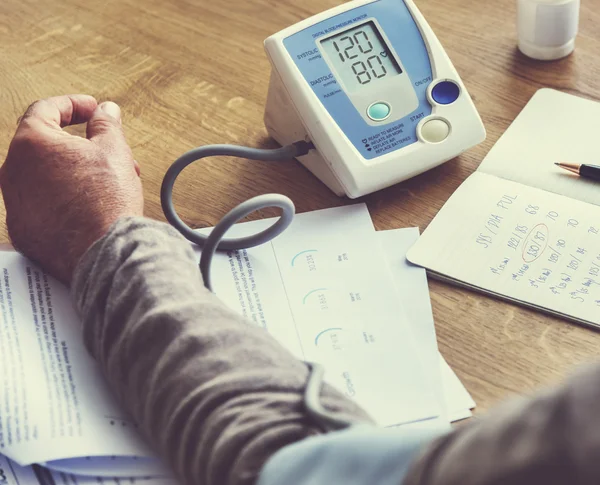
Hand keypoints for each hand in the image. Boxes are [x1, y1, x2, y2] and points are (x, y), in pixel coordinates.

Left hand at [0, 94, 142, 284]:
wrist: (103, 252)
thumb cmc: (106, 202)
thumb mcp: (114, 151)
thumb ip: (106, 124)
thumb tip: (105, 112)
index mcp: (31, 143)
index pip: (46, 109)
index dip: (74, 105)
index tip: (91, 110)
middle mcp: (12, 171)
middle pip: (45, 145)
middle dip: (79, 145)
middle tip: (105, 150)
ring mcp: (14, 203)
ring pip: (44, 176)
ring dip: (72, 172)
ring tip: (105, 182)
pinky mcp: (23, 230)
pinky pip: (41, 205)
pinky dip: (62, 199)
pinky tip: (88, 205)